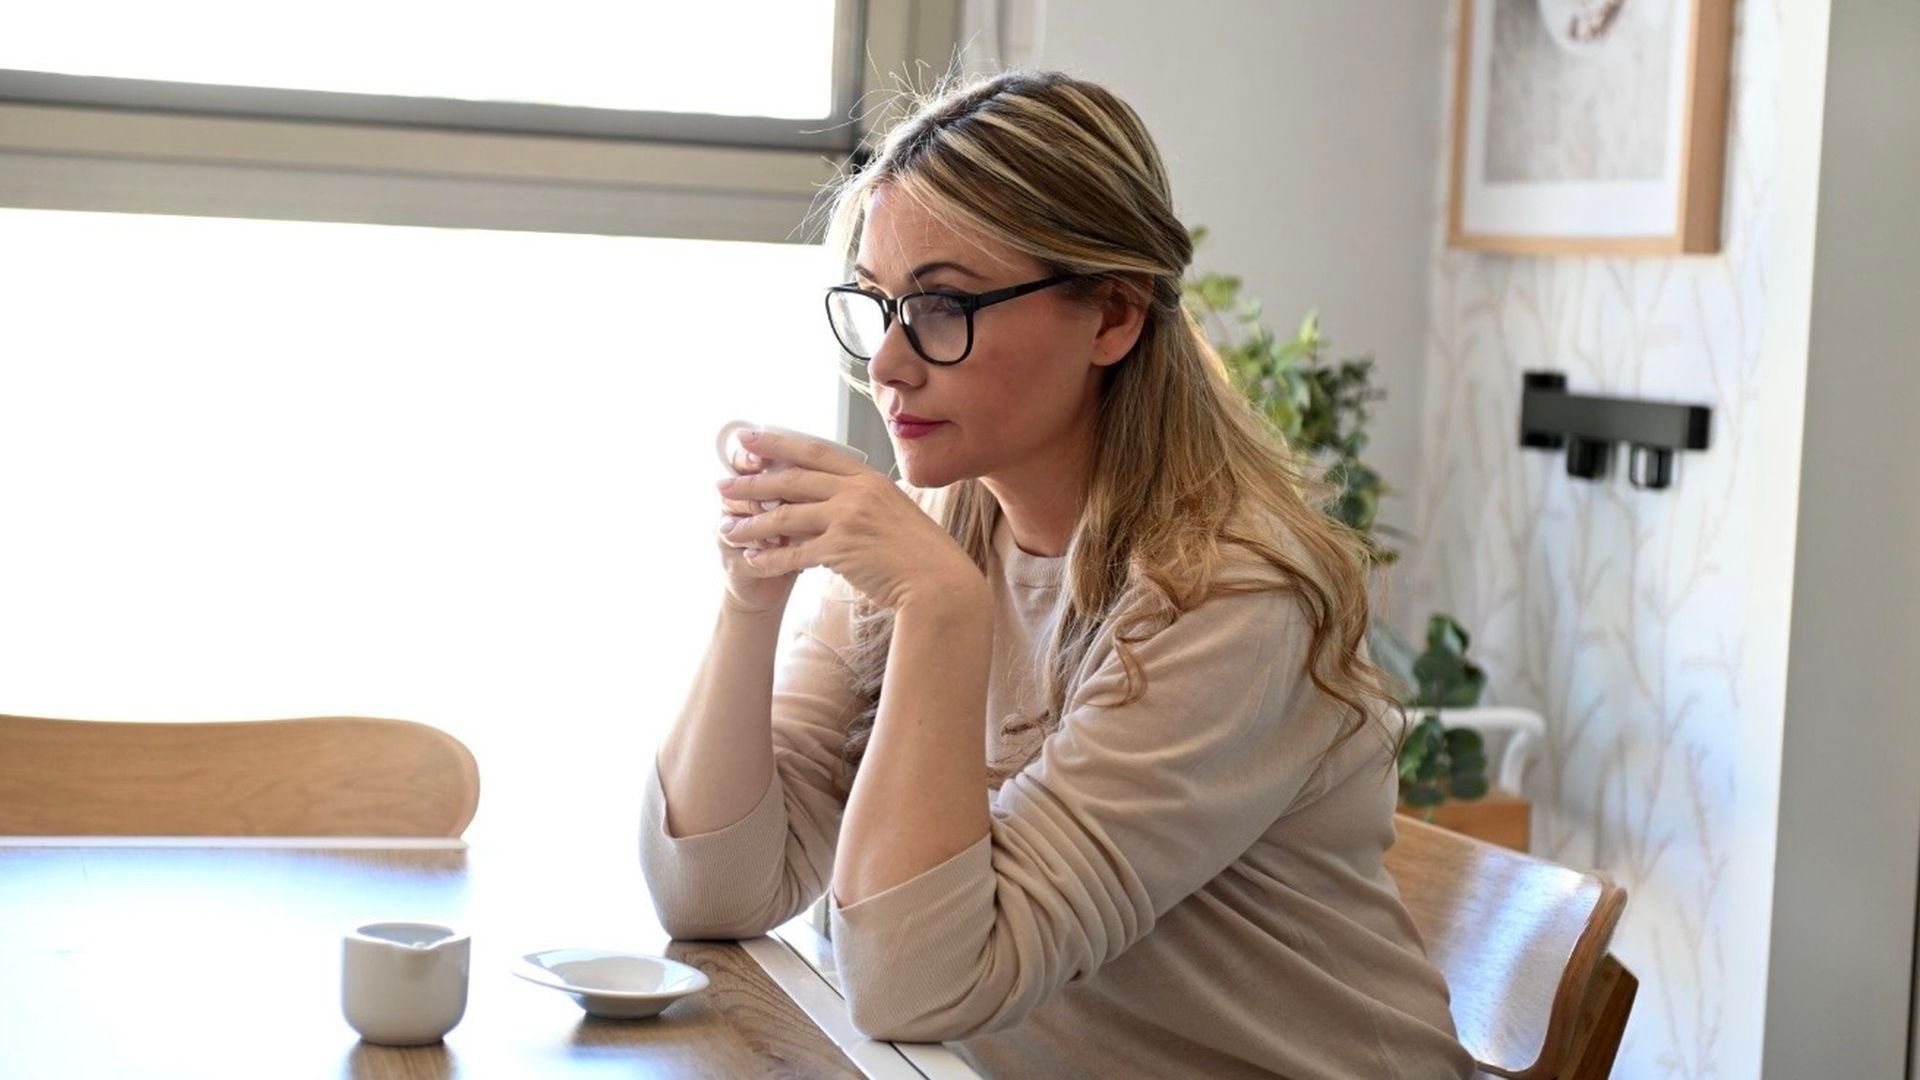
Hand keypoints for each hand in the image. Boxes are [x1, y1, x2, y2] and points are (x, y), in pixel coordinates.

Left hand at [718, 429, 981, 611]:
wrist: (941, 584)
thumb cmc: (921, 553)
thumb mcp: (893, 512)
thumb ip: (863, 500)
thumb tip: (834, 498)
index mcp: (868, 477)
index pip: (814, 451)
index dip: (777, 442)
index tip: (747, 438)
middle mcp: (856, 491)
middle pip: (791, 480)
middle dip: (751, 482)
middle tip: (722, 483)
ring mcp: (848, 519)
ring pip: (785, 517)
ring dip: (751, 523)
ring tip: (726, 527)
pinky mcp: (841, 550)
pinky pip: (794, 554)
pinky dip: (769, 559)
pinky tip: (751, 561)